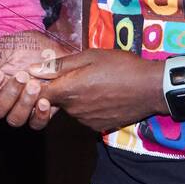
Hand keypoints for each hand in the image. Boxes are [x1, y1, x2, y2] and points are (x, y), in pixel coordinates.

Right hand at [0, 31, 71, 129]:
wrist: (59, 49)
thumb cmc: (33, 45)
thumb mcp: (11, 46)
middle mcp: (4, 98)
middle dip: (8, 94)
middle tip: (22, 76)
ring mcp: (22, 106)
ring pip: (14, 119)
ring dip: (24, 104)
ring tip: (35, 85)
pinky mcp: (41, 111)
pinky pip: (36, 124)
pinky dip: (40, 115)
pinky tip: (45, 101)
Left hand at [37, 49, 166, 133]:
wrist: (151, 89)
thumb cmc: (121, 66)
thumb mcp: (91, 56)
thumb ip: (60, 65)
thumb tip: (33, 69)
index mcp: (69, 90)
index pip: (39, 94)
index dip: (38, 85)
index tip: (45, 75)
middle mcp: (73, 110)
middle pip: (55, 100)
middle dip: (61, 88)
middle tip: (80, 74)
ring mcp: (86, 120)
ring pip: (71, 108)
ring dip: (75, 97)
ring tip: (95, 83)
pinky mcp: (97, 127)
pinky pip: (84, 115)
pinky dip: (88, 106)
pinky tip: (103, 95)